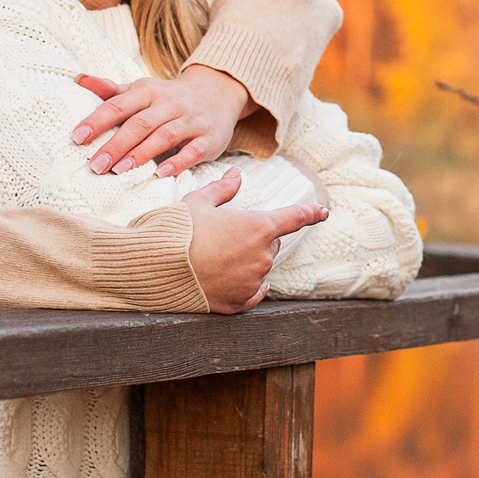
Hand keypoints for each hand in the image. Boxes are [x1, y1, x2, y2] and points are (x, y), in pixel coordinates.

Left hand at [75, 65, 251, 175]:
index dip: (97, 121)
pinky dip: (176, 162)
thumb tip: (79, 79)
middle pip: (140, 123)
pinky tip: (159, 174)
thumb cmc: (169, 98)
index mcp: (149, 91)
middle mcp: (170, 104)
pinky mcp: (209, 139)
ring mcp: (191, 121)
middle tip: (95, 166)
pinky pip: (192, 151)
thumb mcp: (143, 89)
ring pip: (164, 136)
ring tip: (119, 171)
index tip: (77, 138)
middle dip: (116, 144)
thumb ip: (112, 90)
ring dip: (141, 154)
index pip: (119, 105)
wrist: (218, 93)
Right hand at [184, 170, 329, 313]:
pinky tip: (234, 280)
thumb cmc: (178, 230)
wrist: (156, 268)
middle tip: (224, 234)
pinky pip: (254, 293)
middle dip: (255, 237)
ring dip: (247, 261)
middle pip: (271, 243)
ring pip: (260, 267)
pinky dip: (248, 286)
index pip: (295, 217)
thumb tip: (237, 174)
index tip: (322, 211)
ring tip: (214, 256)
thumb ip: (223, 188)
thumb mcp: (199, 201)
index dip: (310, 213)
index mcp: (259, 226)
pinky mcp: (239, 303)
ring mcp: (252, 281)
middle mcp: (262, 256)